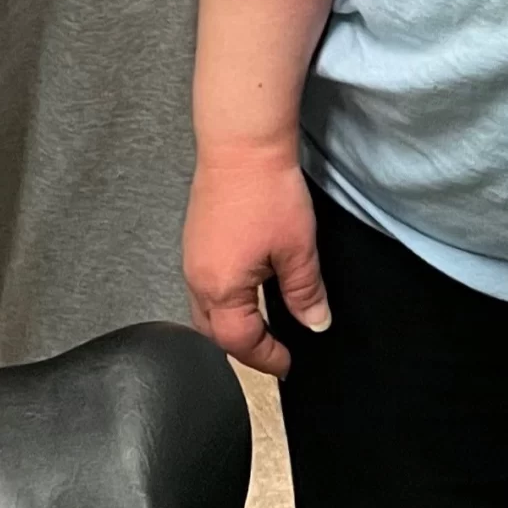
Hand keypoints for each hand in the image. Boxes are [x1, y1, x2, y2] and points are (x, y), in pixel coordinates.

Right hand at [184, 147, 330, 377]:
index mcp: (221, 291)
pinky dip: (223, 298)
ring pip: (206, 309)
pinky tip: (245, 286)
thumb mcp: (297, 247)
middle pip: (214, 333)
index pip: (241, 343)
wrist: (241, 142)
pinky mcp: (195, 238)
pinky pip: (203, 284)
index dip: (267, 357)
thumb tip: (315, 324)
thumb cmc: (267, 192)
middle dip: (242, 347)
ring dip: (230, 323)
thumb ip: (305, 292)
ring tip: (260, 324)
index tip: (288, 365)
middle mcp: (197, 280)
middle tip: (272, 351)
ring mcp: (191, 258)